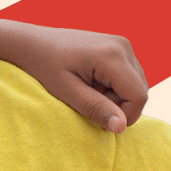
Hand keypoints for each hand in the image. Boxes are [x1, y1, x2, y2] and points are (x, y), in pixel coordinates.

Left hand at [0, 24, 147, 132]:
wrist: (31, 42)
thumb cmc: (44, 67)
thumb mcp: (67, 92)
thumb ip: (96, 109)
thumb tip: (122, 127)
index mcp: (112, 55)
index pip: (138, 96)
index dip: (124, 115)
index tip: (98, 118)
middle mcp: (123, 45)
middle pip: (139, 91)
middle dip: (118, 105)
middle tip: (86, 101)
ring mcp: (122, 44)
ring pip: (135, 84)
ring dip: (114, 96)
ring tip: (86, 90)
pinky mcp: (118, 46)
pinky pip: (128, 76)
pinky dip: (112, 86)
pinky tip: (90, 82)